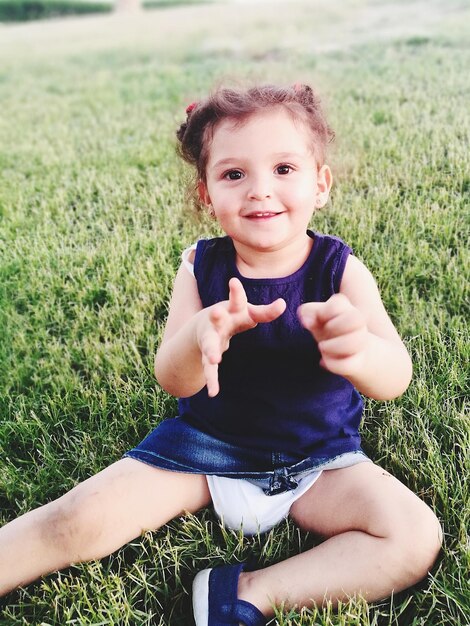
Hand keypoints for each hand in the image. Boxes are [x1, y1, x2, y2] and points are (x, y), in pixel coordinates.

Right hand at [197, 277, 285, 396]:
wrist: (203, 326)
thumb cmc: (233, 316)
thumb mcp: (247, 312)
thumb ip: (264, 312)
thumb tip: (283, 304)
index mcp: (230, 310)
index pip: (235, 299)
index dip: (236, 291)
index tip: (233, 281)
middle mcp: (217, 322)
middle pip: (216, 318)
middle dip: (216, 315)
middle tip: (216, 313)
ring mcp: (209, 338)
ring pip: (209, 344)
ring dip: (211, 350)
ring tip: (214, 359)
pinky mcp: (206, 355)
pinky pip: (209, 368)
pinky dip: (211, 380)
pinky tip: (213, 392)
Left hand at [298, 293, 368, 377]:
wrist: (347, 350)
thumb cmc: (327, 328)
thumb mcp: (315, 317)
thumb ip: (308, 312)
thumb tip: (307, 321)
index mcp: (347, 308)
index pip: (337, 304)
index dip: (323, 313)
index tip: (320, 319)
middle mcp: (358, 323)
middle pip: (356, 319)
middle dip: (333, 327)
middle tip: (325, 332)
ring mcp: (361, 343)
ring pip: (354, 343)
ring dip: (331, 347)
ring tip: (322, 347)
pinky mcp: (358, 361)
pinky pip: (347, 364)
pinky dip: (331, 364)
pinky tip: (324, 361)